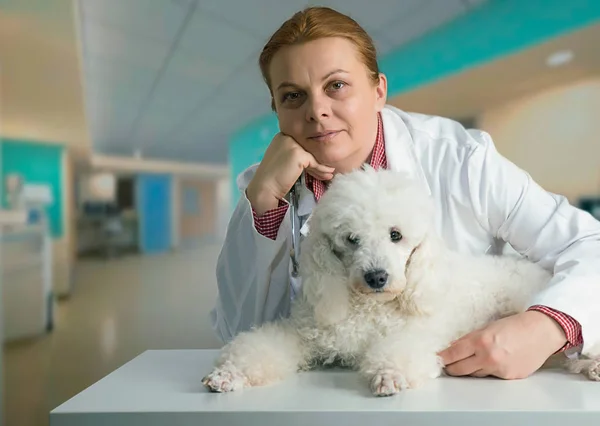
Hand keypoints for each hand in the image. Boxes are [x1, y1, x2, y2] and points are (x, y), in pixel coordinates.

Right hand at [246, 133, 334, 214]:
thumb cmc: (273, 178)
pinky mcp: (298, 154)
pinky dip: (321, 170)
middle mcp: (286, 136)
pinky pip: (315, 162)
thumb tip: (314, 159)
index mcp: (281, 136)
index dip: (311, 155)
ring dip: (322, 166)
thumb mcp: (283, 160)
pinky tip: (327, 175)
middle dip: (318, 161)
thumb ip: (295, 155)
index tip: (317, 166)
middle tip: (327, 171)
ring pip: (313, 155)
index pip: (302, 143)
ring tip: (329, 174)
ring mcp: (292, 144)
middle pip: (308, 148)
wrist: (265, 188)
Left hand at [438, 311, 566, 379]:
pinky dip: (488, 370)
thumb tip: (454, 349)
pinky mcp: (509, 377)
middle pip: (460, 369)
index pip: (453, 354)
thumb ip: (471, 339)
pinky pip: (491, 376)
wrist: (542, 331)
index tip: (437, 359)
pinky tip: (492, 362)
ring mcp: (499, 369)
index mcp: (481, 341)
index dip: (443, 358)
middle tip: (447, 365)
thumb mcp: (488, 327)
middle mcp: (489, 357)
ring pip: (475, 374)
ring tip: (471, 361)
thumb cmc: (516, 325)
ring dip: (470, 369)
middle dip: (451, 367)